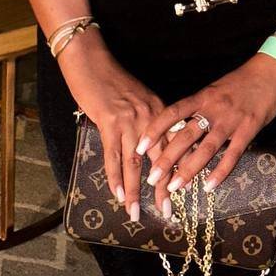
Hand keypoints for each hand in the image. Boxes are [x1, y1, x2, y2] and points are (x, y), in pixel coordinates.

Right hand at [59, 41, 166, 223]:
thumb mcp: (138, 97)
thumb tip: (151, 145)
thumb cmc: (113, 80)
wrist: (91, 62)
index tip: (183, 190)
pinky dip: (115, 179)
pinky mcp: (109, 123)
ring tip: (136, 213)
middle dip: (163, 188)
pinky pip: (113, 157)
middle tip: (168, 211)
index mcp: (160, 111)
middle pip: (160, 158)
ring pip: (135, 164)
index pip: (175, 145)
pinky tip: (117, 195)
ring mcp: (129, 121)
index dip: (179, 169)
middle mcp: (149, 117)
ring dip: (135, 192)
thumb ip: (148, 119)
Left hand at [134, 52, 275, 214]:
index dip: (155, 130)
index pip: (172, 113)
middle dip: (167, 158)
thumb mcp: (215, 90)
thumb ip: (199, 108)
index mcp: (202, 97)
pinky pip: (232, 154)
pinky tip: (209, 186)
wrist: (272, 72)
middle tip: (152, 178)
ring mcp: (231, 120)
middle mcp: (213, 109)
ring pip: (205, 149)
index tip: (139, 146)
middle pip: (185, 136)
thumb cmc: (241, 82)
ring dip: (188, 170)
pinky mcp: (249, 130)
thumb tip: (180, 128)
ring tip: (174, 187)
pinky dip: (220, 172)